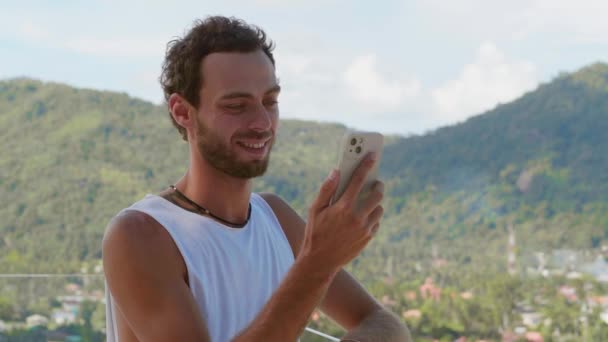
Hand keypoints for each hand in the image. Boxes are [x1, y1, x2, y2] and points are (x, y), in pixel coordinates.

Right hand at [298, 152, 383, 276]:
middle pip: (376, 193)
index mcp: (343, 206)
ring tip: (367, 200)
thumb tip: (336, 171)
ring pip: (379, 208)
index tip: (373, 155)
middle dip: (377, 185)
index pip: (358, 179)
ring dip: (375, 202)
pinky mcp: (368, 238)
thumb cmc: (315, 232)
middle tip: (374, 182)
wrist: (321, 261)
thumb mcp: (315, 209)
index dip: (366, 165)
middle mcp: (357, 217)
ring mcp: (365, 228)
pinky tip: (363, 216)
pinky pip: (376, 221)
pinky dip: (372, 216)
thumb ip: (326, 189)